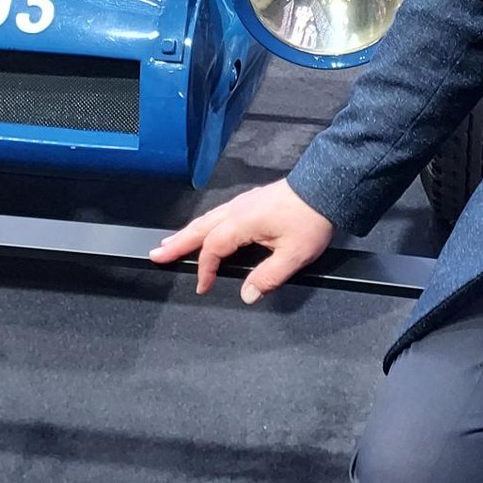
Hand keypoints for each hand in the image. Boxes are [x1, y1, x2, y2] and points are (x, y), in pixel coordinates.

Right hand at [149, 179, 334, 304]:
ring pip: (207, 219)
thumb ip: (268, 277)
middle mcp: (237, 209)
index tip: (203, 286)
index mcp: (242, 222)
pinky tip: (204, 230)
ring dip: (188, 233)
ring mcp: (243, 202)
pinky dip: (204, 225)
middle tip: (156, 254)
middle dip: (177, 243)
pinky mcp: (251, 201)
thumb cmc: (311, 219)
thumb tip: (248, 294)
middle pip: (199, 228)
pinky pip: (218, 215)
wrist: (326, 187)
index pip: (213, 249)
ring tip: (171, 244)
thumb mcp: (294, 255)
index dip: (205, 270)